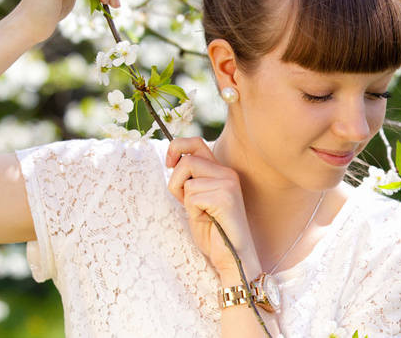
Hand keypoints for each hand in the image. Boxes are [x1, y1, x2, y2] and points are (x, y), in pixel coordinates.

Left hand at [165, 137, 257, 272]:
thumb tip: (173, 160)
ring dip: (186, 202)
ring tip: (202, 215)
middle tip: (185, 202)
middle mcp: (227, 173)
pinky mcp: (225, 198)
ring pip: (187, 181)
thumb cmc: (213, 232)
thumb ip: (191, 180)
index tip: (168, 163)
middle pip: (186, 161)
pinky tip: (208, 221)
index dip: (176, 148)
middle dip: (176, 183)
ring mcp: (228, 184)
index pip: (195, 143)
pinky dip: (194, 213)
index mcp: (220, 171)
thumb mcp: (197, 200)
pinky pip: (192, 198)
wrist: (232, 256)